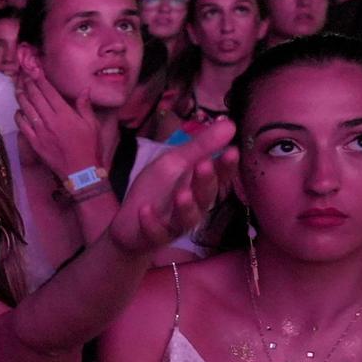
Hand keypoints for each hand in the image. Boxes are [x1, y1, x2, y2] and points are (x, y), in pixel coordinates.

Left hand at [14, 67, 100, 181]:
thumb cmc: (90, 148)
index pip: (50, 92)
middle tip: (24, 77)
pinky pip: (22, 126)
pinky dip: (19, 117)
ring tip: (18, 89)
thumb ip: (85, 106)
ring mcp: (40, 132)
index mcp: (65, 114)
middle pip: (36, 98)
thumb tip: (84, 89)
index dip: (41, 80)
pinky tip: (19, 111)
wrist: (81, 172)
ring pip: (27, 110)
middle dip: (29, 85)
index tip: (36, 72)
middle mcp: (50, 121)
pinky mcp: (34, 143)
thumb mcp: (92, 125)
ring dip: (22, 98)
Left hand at [107, 118, 235, 254]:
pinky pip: (156, 232)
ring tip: (182, 193)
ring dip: (185, 206)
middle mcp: (194, 206)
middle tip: (204, 165)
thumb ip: (200, 146)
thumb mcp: (173, 162)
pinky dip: (151, 222)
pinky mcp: (156, 237)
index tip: (233, 150)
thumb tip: (230, 124)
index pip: (219, 176)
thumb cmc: (156, 190)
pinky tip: (145, 210)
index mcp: (200, 186)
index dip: (226, 166)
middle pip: (206, 196)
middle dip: (205, 181)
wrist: (129, 224)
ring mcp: (176, 224)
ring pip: (187, 218)